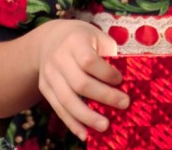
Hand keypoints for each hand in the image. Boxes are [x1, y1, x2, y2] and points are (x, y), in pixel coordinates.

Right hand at [36, 19, 128, 141]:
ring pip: (66, 100)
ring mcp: (49, 74)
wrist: (52, 38)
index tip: (120, 80)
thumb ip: (109, 54)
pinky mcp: (45, 88)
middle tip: (124, 104)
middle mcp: (59, 58)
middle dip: (103, 96)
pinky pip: (58, 109)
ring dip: (87, 117)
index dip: (105, 73)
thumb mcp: (97, 37)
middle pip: (79, 83)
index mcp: (75, 41)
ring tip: (105, 126)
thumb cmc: (83, 38)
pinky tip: (85, 133)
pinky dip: (72, 123)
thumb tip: (126, 79)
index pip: (88, 60)